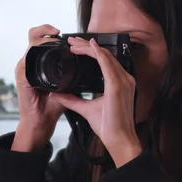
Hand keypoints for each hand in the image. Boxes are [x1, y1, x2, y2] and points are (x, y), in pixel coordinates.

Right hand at [12, 24, 65, 151]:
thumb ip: (76, 75)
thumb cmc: (53, 107)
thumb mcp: (67, 86)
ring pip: (30, 43)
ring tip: (56, 36)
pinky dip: (39, 51)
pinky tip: (49, 49)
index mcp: (38, 64)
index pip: (41, 40)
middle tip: (60, 31)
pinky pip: (29, 58)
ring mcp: (23, 69)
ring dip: (43, 36)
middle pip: (33, 36)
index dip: (50, 32)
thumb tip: (93, 65)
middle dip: (46, 29)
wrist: (42, 123)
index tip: (66, 33)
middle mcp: (29, 64)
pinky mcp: (22, 76)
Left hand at [50, 37, 141, 167]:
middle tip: (71, 40)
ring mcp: (123, 81)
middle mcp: (124, 79)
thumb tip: (57, 94)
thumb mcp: (87, 109)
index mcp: (119, 83)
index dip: (91, 51)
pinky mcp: (117, 86)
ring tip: (73, 43)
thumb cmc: (109, 127)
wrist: (119, 140)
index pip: (105, 60)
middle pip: (105, 55)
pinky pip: (107, 64)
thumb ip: (73, 100)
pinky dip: (97, 53)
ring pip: (104, 56)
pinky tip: (89, 46)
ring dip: (88, 48)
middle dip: (87, 46)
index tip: (76, 48)